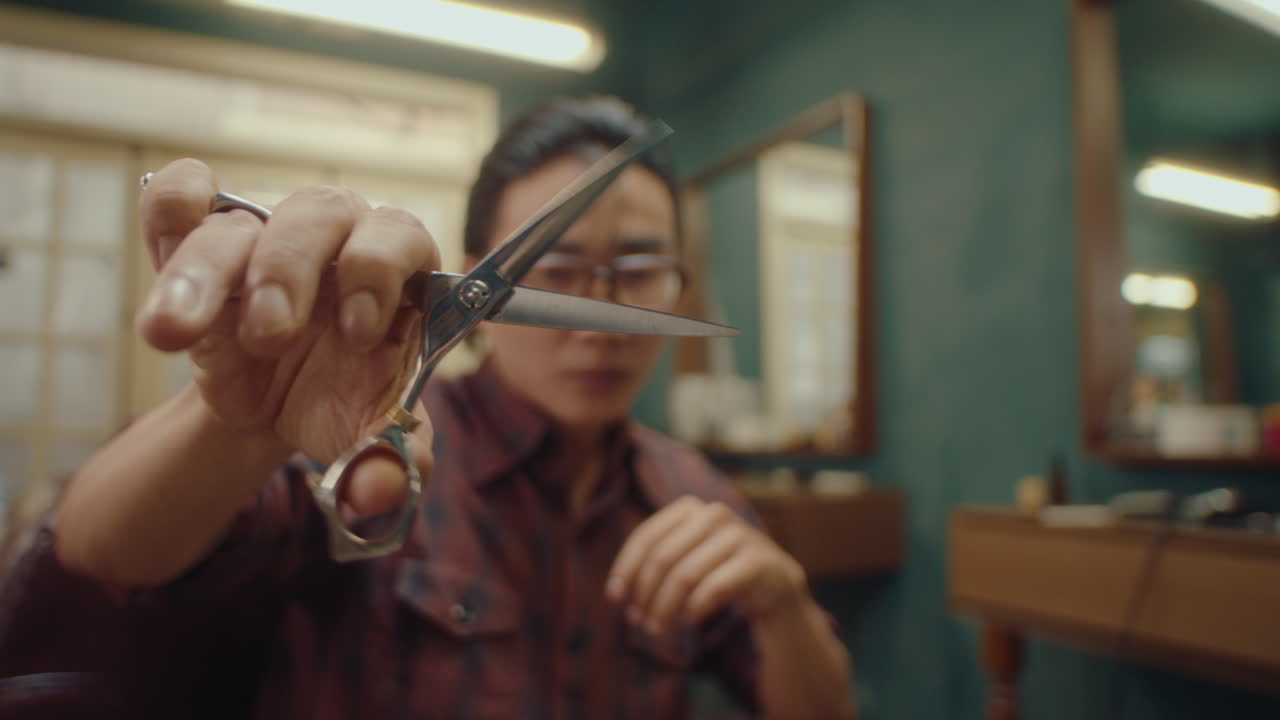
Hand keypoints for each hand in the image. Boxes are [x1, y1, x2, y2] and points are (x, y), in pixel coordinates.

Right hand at [134, 159, 439, 515]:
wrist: (280, 404)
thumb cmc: (339, 399)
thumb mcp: (366, 433)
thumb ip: (387, 458)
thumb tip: (377, 493)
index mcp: (397, 271)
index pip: (399, 236)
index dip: (378, 272)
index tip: (358, 333)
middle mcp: (335, 236)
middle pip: (318, 213)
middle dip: (289, 272)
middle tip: (271, 338)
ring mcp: (266, 232)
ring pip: (237, 221)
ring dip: (205, 273)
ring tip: (177, 334)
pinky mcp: (203, 237)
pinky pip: (183, 196)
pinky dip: (170, 206)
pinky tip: (164, 248)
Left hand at [606, 496, 808, 634]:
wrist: (775, 587)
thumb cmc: (718, 573)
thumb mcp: (685, 560)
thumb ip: (654, 564)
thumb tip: (615, 591)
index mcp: (690, 508)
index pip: (646, 536)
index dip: (625, 568)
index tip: (614, 598)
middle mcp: (714, 514)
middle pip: (663, 558)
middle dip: (645, 594)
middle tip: (639, 622)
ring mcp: (740, 535)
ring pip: (685, 575)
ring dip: (665, 608)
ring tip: (657, 629)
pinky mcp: (759, 561)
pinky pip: (713, 588)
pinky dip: (694, 608)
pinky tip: (688, 619)